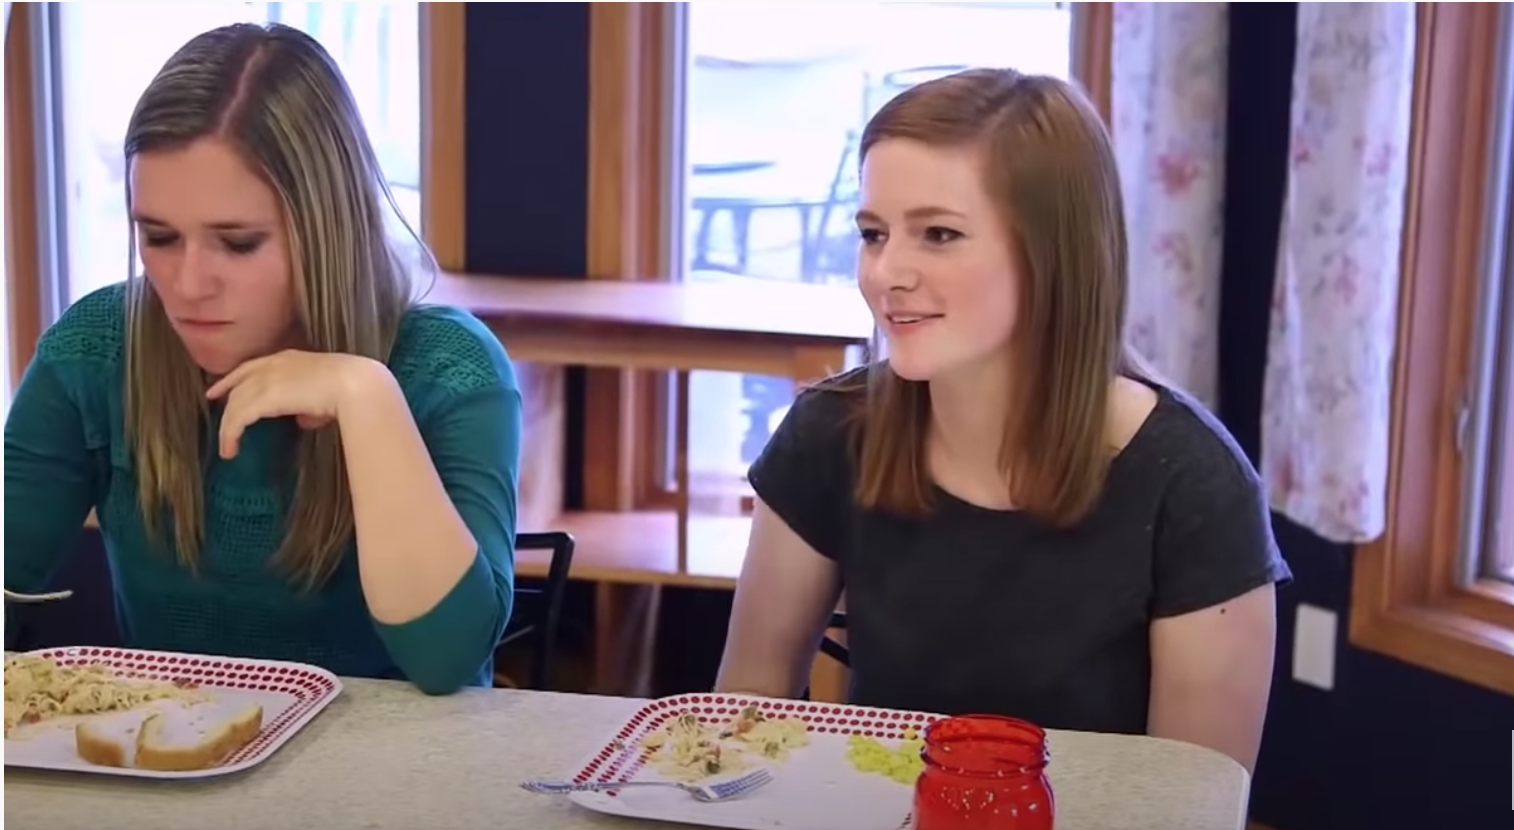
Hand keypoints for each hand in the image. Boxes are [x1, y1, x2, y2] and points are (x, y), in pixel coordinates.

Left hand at [205, 350, 384, 459]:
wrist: (354, 385)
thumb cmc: (349, 387)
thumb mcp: (325, 394)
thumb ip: (310, 406)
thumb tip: (304, 419)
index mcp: (288, 359)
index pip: (253, 367)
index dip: (234, 378)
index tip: (221, 387)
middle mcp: (272, 366)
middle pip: (239, 384)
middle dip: (224, 397)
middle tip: (215, 411)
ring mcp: (266, 381)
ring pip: (235, 404)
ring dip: (227, 427)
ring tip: (227, 447)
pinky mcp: (262, 399)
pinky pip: (237, 419)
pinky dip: (230, 435)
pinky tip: (230, 449)